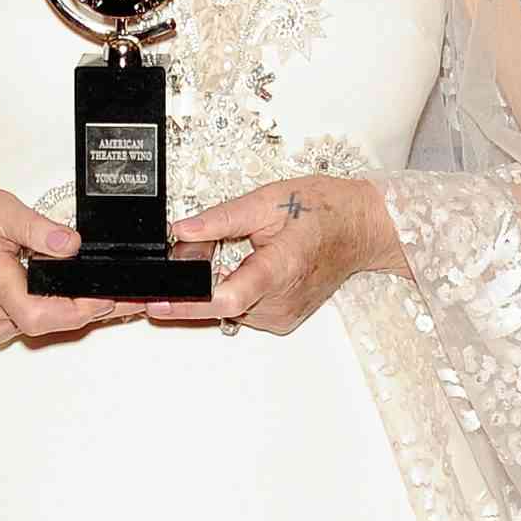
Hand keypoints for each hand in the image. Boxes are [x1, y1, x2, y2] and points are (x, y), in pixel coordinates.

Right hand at [0, 187, 144, 346]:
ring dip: (76, 312)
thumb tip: (70, 244)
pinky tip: (74, 296)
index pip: (40, 314)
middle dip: (90, 310)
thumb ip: (37, 228)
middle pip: (49, 324)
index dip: (78, 311)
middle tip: (124, 295)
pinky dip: (57, 312)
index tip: (107, 298)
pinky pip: (32, 323)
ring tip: (106, 292)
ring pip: (44, 327)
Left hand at [147, 175, 408, 334]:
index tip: (158, 302)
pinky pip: (243, 311)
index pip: (226, 298)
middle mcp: (282, 300)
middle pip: (220, 304)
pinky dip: (235, 291)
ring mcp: (283, 314)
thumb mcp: (267, 200)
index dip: (188, 303)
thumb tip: (181, 230)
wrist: (361, 227)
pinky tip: (249, 266)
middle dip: (197, 281)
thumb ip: (220, 218)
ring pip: (228, 309)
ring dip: (217, 285)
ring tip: (238, 251)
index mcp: (280, 268)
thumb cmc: (323, 210)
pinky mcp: (282, 320)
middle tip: (201, 249)